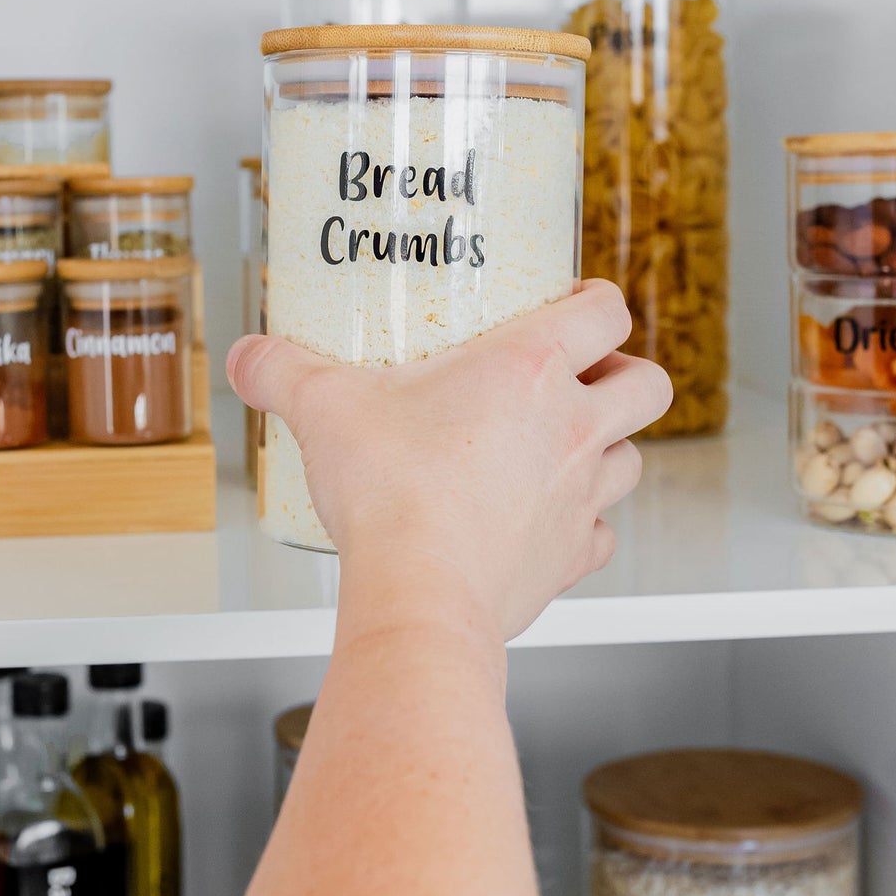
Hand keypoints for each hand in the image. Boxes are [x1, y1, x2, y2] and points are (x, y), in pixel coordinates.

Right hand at [228, 282, 671, 640]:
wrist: (418, 595)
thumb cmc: (390, 494)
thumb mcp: (323, 409)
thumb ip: (282, 373)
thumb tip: (248, 357)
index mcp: (532, 367)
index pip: (607, 309)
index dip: (597, 300)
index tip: (570, 303)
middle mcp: (575, 427)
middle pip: (648, 383)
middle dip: (624, 375)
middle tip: (581, 378)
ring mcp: (582, 495)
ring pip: (634, 459)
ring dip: (610, 449)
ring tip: (562, 449)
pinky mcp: (572, 557)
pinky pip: (603, 535)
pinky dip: (585, 526)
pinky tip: (544, 522)